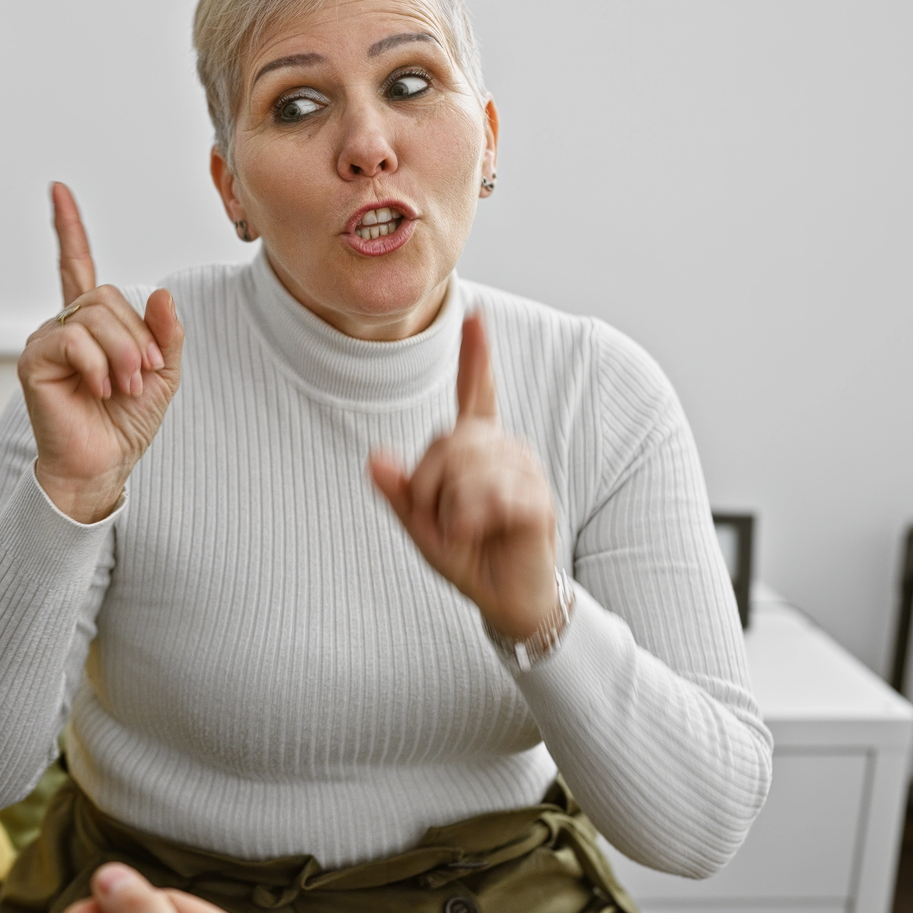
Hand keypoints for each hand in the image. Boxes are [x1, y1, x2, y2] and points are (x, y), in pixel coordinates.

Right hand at [21, 183, 184, 522]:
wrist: (103, 466)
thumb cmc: (126, 423)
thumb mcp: (163, 373)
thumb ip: (166, 333)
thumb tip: (164, 294)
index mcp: (93, 324)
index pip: (77, 265)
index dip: (69, 229)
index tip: (58, 190)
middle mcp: (65, 324)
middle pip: (108, 296)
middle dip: (136, 336)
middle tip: (141, 377)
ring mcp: (46, 340)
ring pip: (95, 315)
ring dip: (122, 353)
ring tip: (124, 387)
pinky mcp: (34, 360)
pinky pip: (73, 339)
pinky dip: (97, 365)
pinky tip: (98, 390)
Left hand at [368, 312, 560, 639]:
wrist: (505, 598)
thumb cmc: (467, 556)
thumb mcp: (419, 526)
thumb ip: (398, 492)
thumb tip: (375, 458)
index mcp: (476, 448)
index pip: (477, 393)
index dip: (476, 355)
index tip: (476, 314)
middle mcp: (504, 449)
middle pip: (447, 441)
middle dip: (428, 486)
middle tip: (442, 520)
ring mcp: (524, 471)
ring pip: (465, 469)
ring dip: (450, 509)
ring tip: (465, 530)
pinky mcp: (537, 499)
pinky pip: (489, 496)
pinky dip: (471, 520)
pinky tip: (481, 532)